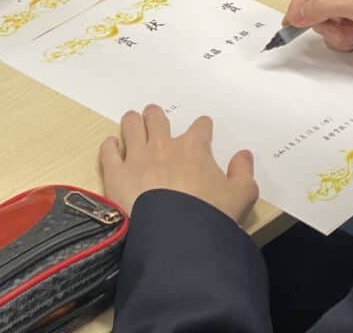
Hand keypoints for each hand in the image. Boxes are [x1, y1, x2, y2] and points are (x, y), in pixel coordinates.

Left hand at [100, 105, 257, 224]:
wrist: (177, 236)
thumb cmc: (211, 216)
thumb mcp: (241, 196)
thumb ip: (243, 173)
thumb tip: (243, 155)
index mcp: (194, 147)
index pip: (200, 127)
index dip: (202, 127)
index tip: (202, 129)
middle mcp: (163, 145)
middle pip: (156, 119)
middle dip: (156, 116)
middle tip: (155, 117)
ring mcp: (137, 157)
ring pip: (131, 126)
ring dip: (133, 122)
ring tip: (133, 121)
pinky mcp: (116, 173)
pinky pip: (109, 151)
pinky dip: (110, 146)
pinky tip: (112, 144)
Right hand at [285, 0, 352, 71]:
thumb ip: (325, 6)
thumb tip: (297, 13)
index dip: (301, 1)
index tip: (292, 20)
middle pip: (316, 3)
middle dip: (325, 20)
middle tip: (339, 28)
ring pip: (323, 22)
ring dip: (338, 33)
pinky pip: (335, 35)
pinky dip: (345, 40)